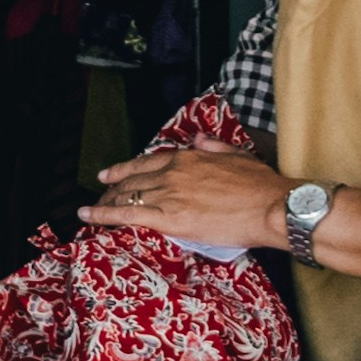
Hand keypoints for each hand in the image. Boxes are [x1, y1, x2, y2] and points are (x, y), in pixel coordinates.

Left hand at [87, 148, 291, 251]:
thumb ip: (213, 147)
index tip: (109, 174)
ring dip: (105, 203)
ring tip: (90, 211)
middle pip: (132, 180)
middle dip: (112, 189)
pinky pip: (128, 215)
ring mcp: (169, 195)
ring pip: (126, 196)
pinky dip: (103, 215)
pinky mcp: (170, 218)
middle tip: (99, 197)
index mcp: (189, 158)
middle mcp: (173, 173)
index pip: (147, 162)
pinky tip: (87, 217)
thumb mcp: (236, 155)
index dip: (124, 169)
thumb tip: (198, 141)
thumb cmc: (262, 185)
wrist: (273, 206)